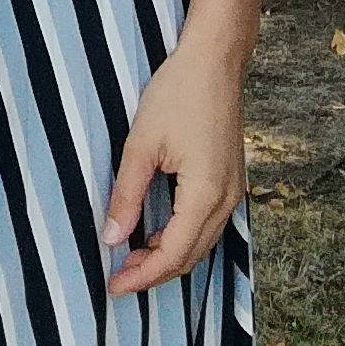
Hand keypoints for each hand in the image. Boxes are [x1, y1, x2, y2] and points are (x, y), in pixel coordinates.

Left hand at [100, 41, 245, 296]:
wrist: (215, 59)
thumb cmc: (178, 92)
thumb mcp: (141, 143)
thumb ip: (127, 194)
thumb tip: (111, 238)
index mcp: (206, 193)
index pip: (173, 254)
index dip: (142, 276)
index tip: (112, 286)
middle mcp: (227, 199)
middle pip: (191, 256)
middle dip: (153, 272)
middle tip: (116, 276)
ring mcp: (233, 189)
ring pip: (201, 242)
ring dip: (168, 255)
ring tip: (130, 257)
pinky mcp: (231, 179)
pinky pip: (207, 223)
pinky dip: (182, 237)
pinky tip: (157, 232)